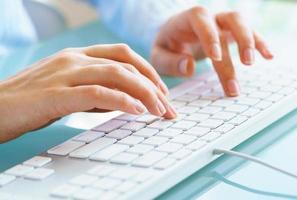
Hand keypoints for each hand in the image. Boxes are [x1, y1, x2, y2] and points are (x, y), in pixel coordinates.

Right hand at [0, 44, 175, 142]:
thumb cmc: (31, 101)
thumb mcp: (69, 91)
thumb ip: (96, 93)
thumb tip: (126, 102)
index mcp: (78, 55)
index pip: (123, 54)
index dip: (147, 71)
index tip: (162, 92)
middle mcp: (74, 59)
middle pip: (125, 64)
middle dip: (153, 85)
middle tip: (168, 107)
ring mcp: (65, 74)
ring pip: (116, 75)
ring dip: (144, 93)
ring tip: (159, 111)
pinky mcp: (56, 94)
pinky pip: (98, 93)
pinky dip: (122, 101)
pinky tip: (137, 111)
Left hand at [151, 6, 272, 95]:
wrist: (174, 36)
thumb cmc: (166, 45)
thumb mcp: (159, 55)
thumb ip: (170, 62)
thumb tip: (189, 67)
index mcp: (187, 19)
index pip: (201, 20)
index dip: (210, 36)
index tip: (216, 57)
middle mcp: (209, 18)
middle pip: (229, 19)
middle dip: (240, 40)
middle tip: (246, 64)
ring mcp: (222, 24)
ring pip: (242, 24)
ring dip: (251, 42)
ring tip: (252, 63)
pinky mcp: (231, 33)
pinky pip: (250, 33)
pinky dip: (260, 43)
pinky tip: (269, 56)